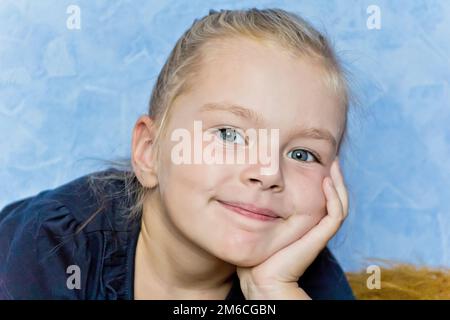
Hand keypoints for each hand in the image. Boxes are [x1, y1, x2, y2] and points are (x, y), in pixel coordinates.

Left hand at [236, 158, 348, 298]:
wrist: (260, 278)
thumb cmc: (256, 253)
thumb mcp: (259, 223)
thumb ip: (260, 208)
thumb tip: (248, 187)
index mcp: (305, 223)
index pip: (322, 198)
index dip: (323, 180)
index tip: (317, 161)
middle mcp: (315, 226)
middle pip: (334, 197)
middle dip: (335, 176)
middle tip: (332, 158)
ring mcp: (318, 232)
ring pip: (339, 203)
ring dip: (338, 183)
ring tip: (333, 164)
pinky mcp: (319, 237)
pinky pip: (335, 215)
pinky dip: (334, 197)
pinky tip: (326, 182)